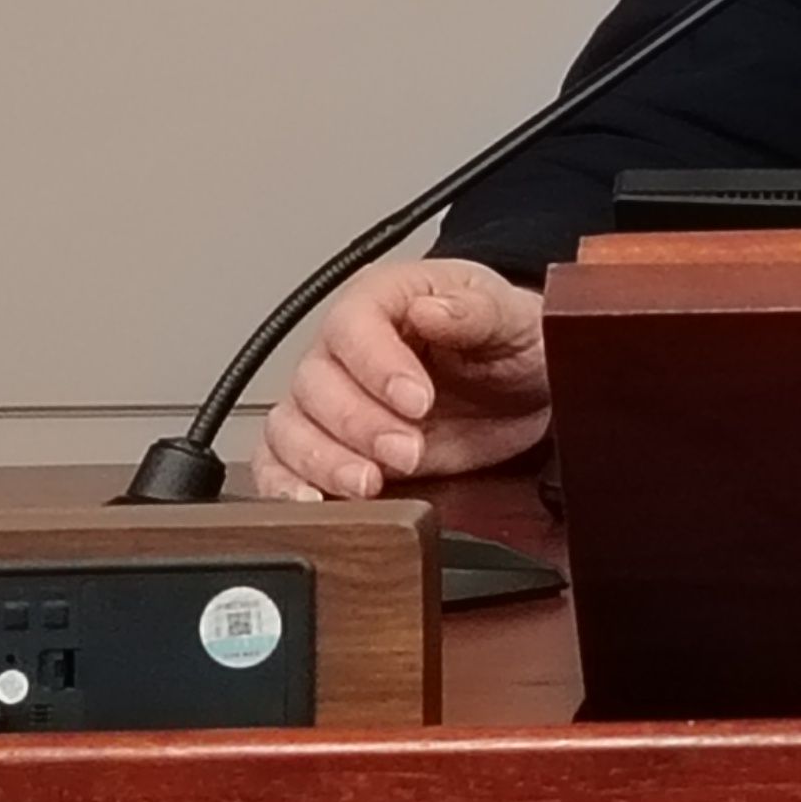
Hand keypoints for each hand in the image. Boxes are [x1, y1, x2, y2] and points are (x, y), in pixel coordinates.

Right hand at [247, 258, 549, 500]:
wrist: (522, 385)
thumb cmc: (509, 337)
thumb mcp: (514, 317)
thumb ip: (476, 312)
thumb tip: (432, 308)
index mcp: (385, 299)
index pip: (354, 324)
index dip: (377, 366)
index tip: (418, 402)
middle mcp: (344, 347)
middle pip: (316, 382)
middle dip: (359, 426)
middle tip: (409, 452)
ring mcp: (329, 399)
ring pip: (290, 426)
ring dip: (323, 461)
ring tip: (370, 484)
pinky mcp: (328, 446)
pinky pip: (279, 464)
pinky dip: (286, 486)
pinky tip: (316, 502)